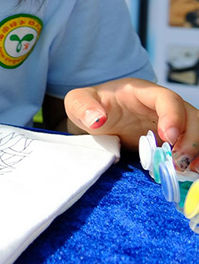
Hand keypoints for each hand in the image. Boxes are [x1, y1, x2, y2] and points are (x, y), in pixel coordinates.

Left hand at [65, 78, 198, 171]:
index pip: (167, 98)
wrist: (93, 119)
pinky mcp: (171, 139)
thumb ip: (82, 106)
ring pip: (196, 130)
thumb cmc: (88, 106)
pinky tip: (190, 172)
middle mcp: (161, 106)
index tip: (168, 137)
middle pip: (191, 116)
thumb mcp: (77, 102)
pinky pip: (190, 145)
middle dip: (191, 138)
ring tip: (183, 169)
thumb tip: (97, 119)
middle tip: (178, 161)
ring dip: (195, 150)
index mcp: (141, 92)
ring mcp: (170, 122)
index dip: (173, 116)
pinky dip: (194, 158)